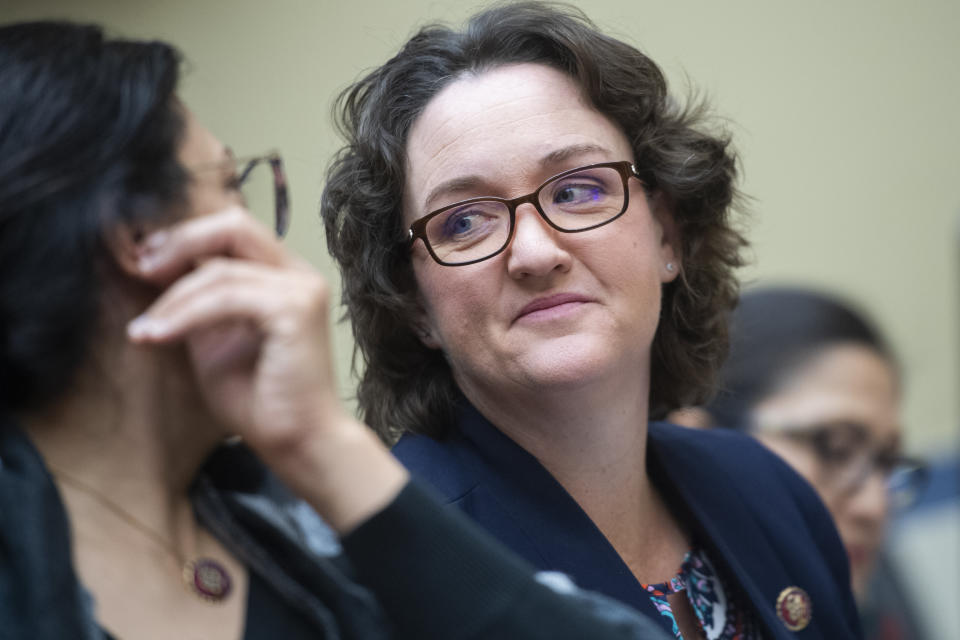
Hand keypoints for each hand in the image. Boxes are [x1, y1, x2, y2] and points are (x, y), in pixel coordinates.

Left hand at [127, 207, 406, 530]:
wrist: (297, 441)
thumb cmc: (261, 400)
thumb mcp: (215, 339)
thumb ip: (197, 303)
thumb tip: (156, 270)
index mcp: (284, 277)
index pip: (233, 231)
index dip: (186, 239)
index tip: (145, 261)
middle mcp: (299, 274)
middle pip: (233, 226)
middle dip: (180, 243)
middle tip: (143, 271)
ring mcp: (301, 288)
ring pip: (221, 268)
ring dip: (172, 297)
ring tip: (144, 330)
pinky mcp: (296, 309)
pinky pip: (227, 296)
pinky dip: (186, 314)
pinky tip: (158, 335)